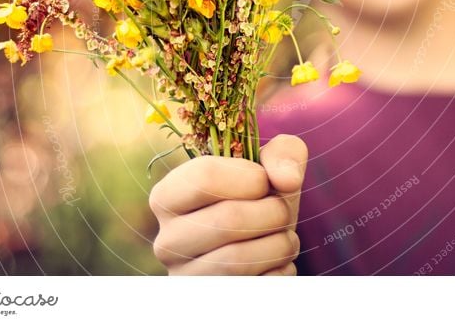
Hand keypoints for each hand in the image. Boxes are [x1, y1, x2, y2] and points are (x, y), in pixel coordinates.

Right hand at [149, 133, 307, 274]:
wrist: (261, 244)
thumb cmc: (259, 199)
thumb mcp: (270, 166)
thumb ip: (283, 153)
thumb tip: (287, 179)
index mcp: (168, 197)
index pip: (204, 177)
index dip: (250, 177)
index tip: (265, 182)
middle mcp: (167, 241)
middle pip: (227, 219)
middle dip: (273, 211)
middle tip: (282, 211)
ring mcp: (185, 278)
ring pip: (239, 259)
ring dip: (280, 244)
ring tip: (283, 235)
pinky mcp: (209, 302)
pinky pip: (255, 288)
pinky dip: (280, 271)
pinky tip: (276, 262)